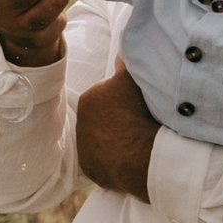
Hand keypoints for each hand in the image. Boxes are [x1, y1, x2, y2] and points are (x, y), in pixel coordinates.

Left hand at [73, 63, 157, 197]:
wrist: (141, 155)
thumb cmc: (137, 114)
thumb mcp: (132, 80)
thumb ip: (124, 63)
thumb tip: (120, 54)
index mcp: (89, 99)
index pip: (106, 95)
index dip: (122, 100)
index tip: (136, 106)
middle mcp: (80, 122)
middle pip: (102, 118)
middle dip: (116, 119)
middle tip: (137, 123)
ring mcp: (84, 147)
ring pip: (101, 139)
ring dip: (114, 139)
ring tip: (135, 142)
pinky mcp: (90, 168)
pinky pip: (103, 160)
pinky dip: (113, 159)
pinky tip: (128, 158)